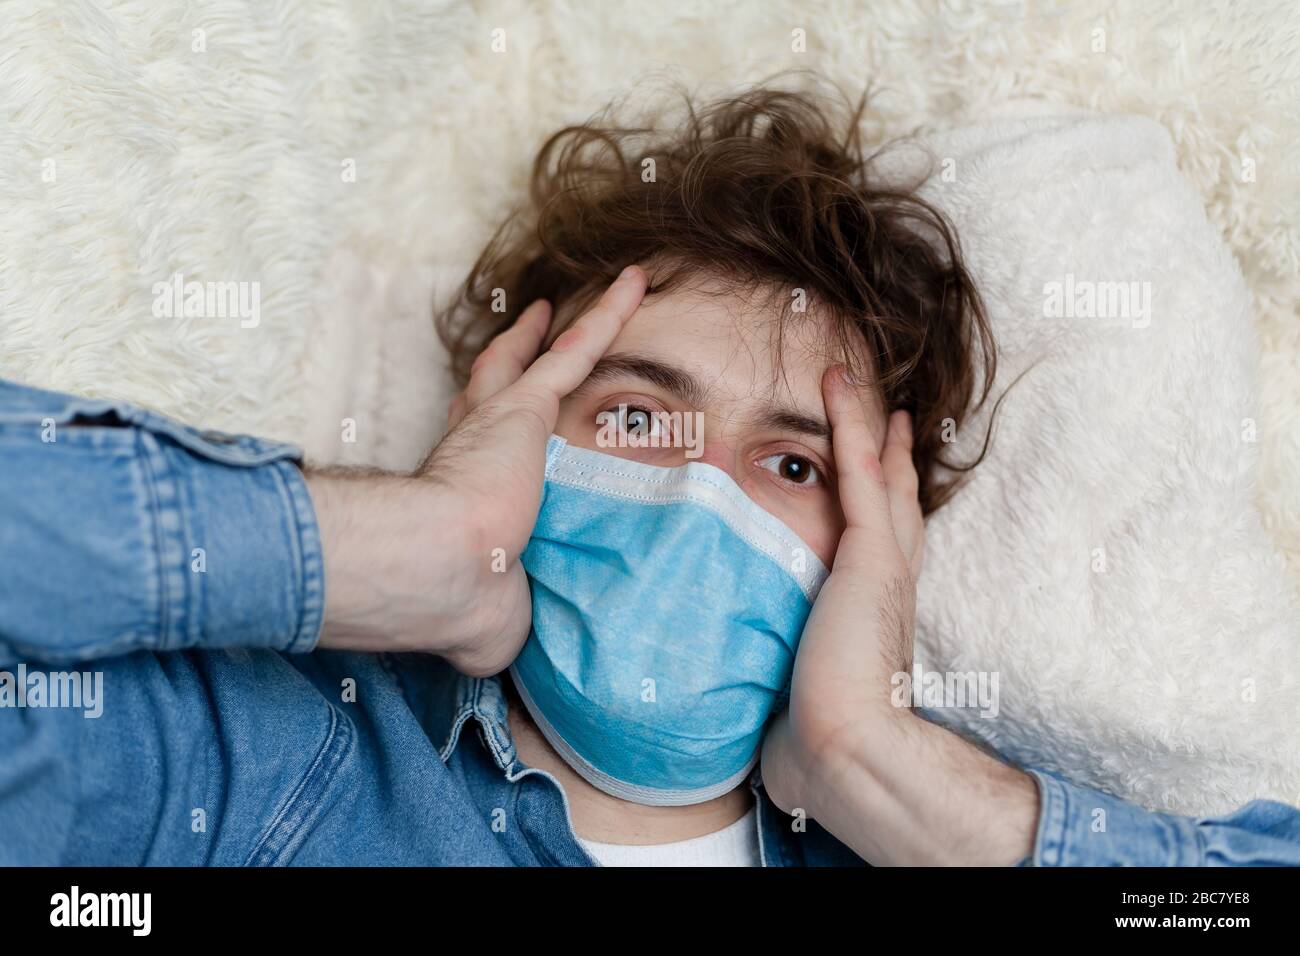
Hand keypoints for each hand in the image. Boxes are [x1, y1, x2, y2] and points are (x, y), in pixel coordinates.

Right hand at [307, 266, 647, 675]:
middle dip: (510, 360)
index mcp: (461, 495)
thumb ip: (509, 613)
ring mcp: (497, 420)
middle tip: (527, 333)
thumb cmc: (459, 605)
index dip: (484, 426)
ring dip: (565, 326)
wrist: (439, 569)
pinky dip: (607, 312)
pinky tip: (636, 281)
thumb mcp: (494, 619)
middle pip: (494, 388)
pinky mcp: (526, 405)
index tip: (495, 422)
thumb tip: (515, 644)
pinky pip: (577, 347)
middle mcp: (471, 444)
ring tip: (590, 297)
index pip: (475, 449)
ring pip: (540, 359)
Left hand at [761, 367, 922, 805]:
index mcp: (875, 614)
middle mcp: (890, 582)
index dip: (883, 505)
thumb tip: (753, 705)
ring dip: (865, 423)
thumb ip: (786, 684)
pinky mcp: (870, 555)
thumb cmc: (822, 742)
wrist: (850, 751)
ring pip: (877, 474)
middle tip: (891, 415)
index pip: (883, 545)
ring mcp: (883, 563)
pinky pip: (859, 471)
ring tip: (850, 379)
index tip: (879, 477)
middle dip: (892, 455)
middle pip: (895, 500)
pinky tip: (838, 383)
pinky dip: (851, 423)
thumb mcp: (800, 699)